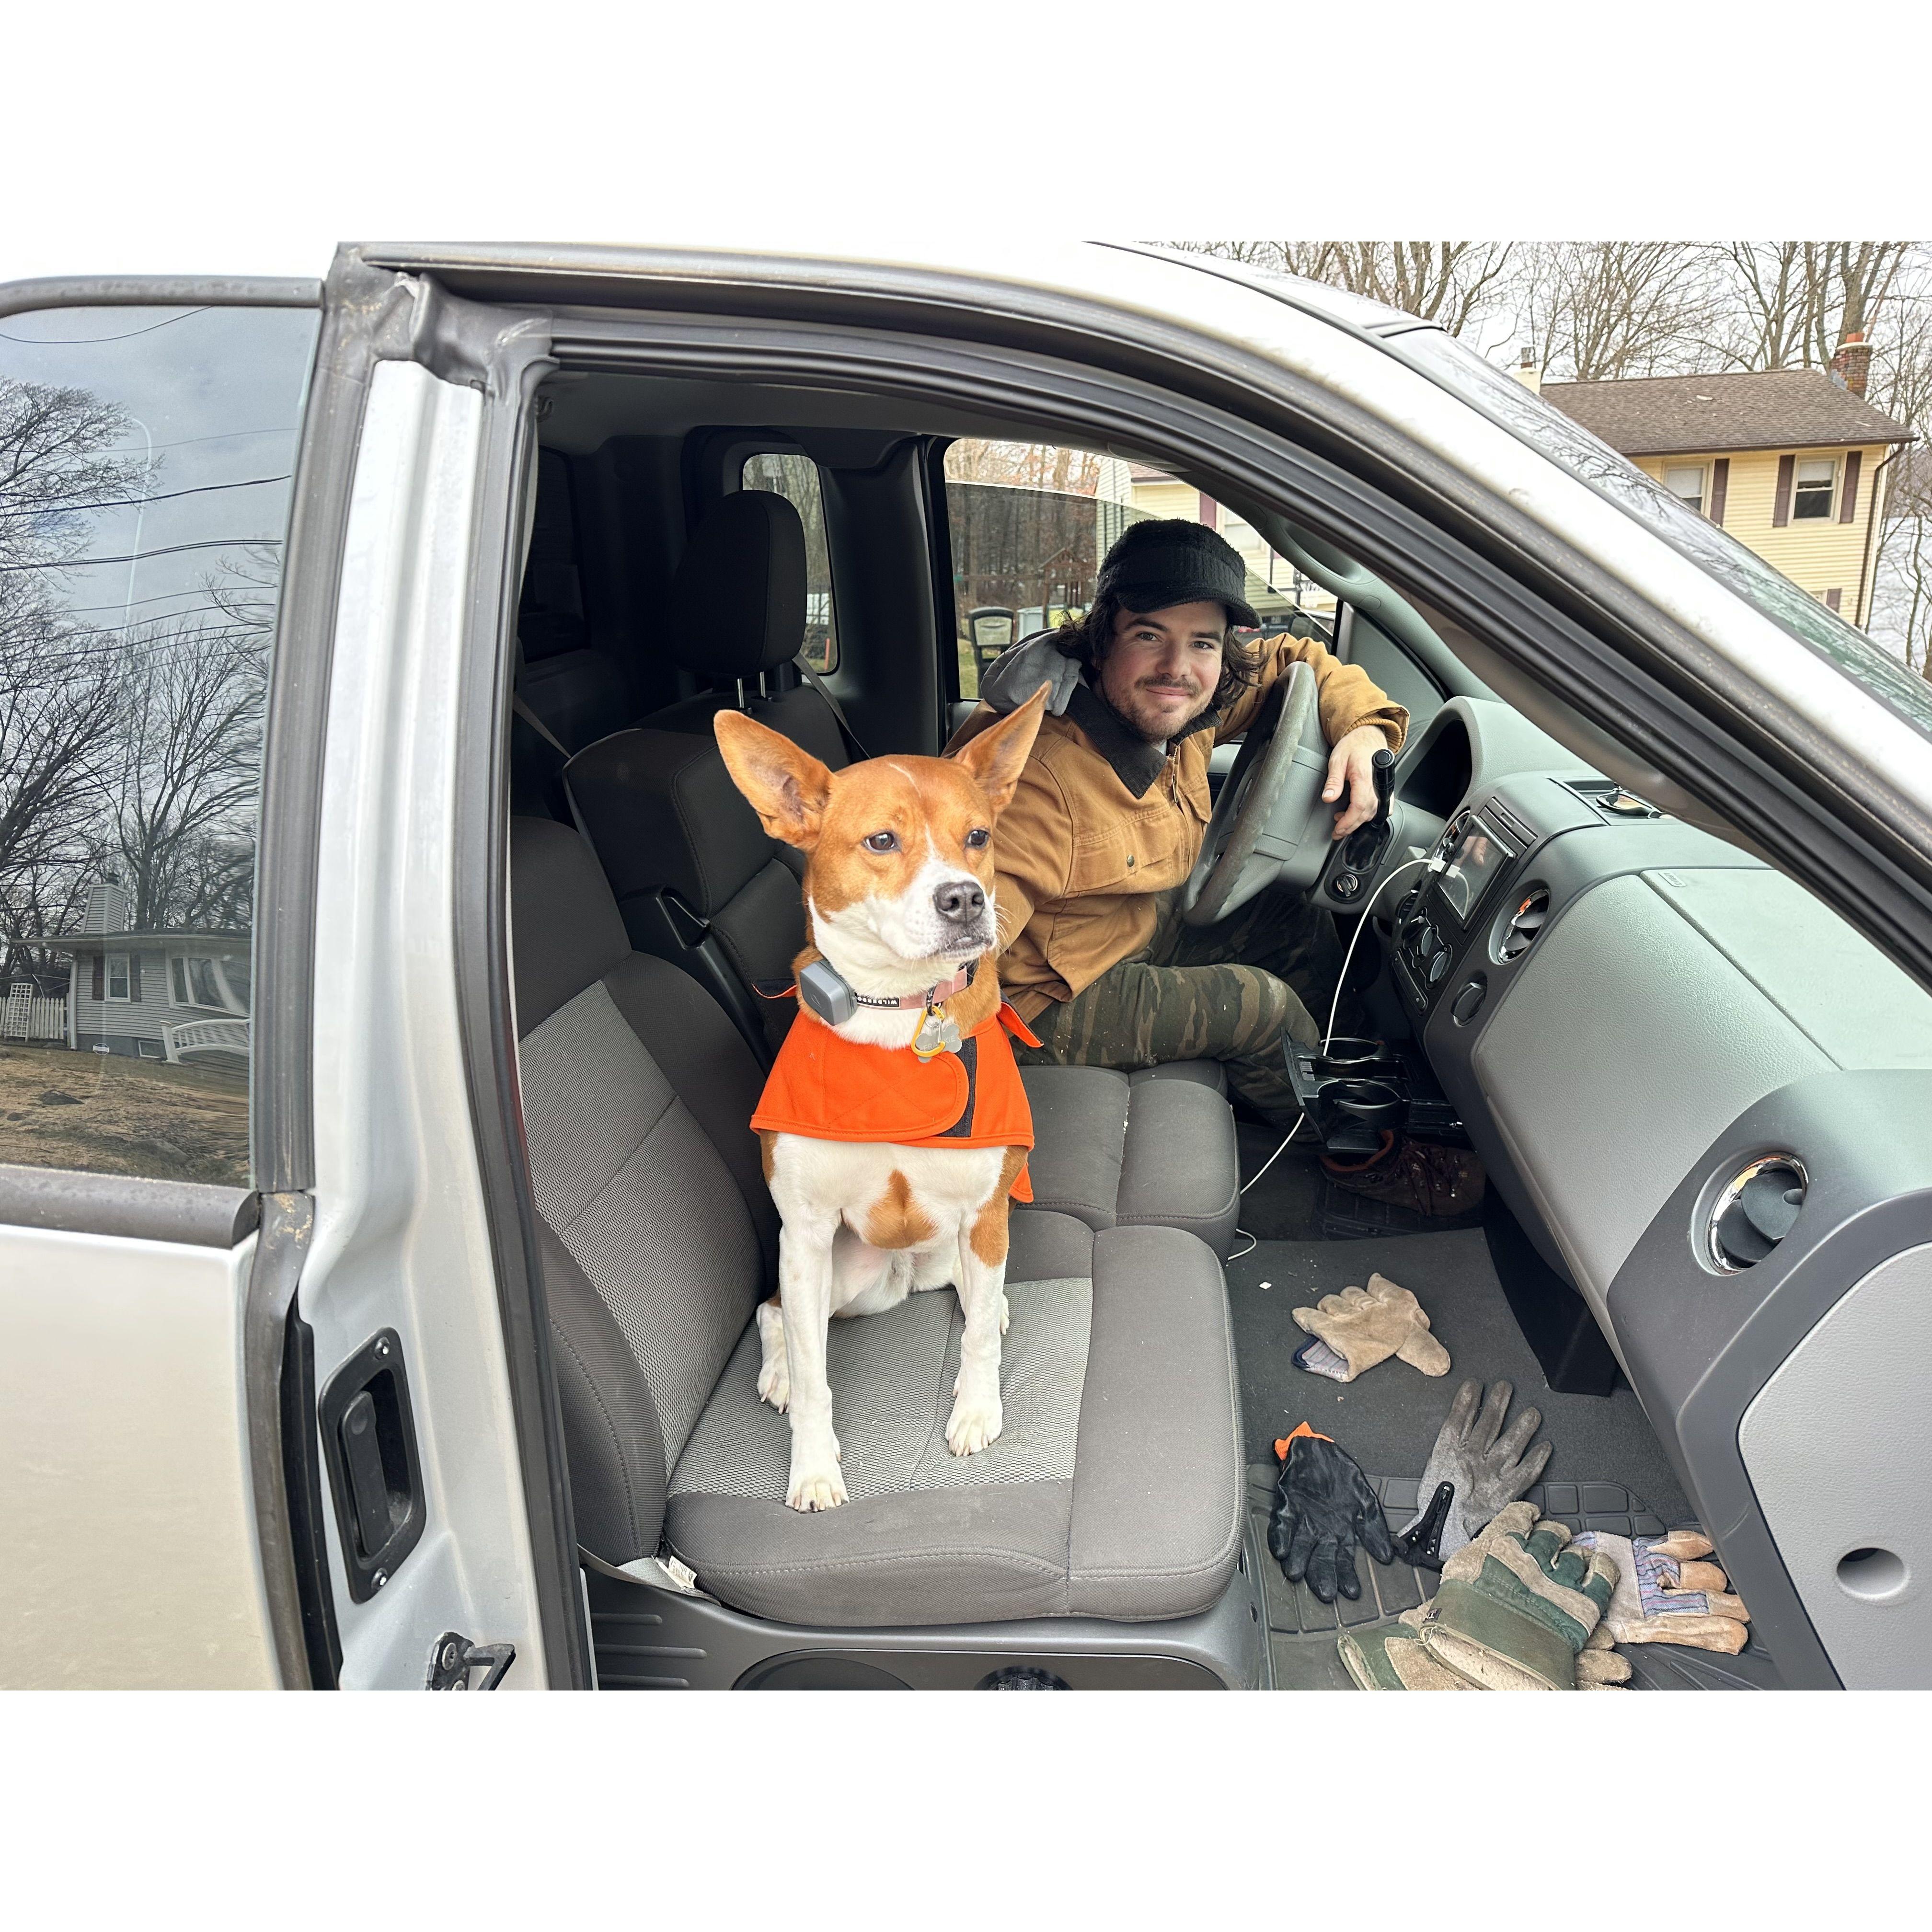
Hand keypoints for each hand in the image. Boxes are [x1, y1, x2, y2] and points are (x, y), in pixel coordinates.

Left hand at [1324, 724, 1388, 838]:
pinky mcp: (1385, 788)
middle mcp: (1377, 784)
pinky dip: (1371, 814)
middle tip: (1338, 831)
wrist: (1367, 735)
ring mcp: (1383, 787)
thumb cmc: (1354, 745)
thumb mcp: (1337, 760)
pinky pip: (1383, 807)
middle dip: (1351, 826)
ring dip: (1359, 820)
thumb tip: (1328, 797)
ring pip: (1375, 812)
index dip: (1349, 822)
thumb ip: (1333, 780)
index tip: (1338, 829)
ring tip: (1344, 821)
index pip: (1359, 806)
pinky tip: (1359, 815)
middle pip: (1367, 813)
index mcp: (1365, 777)